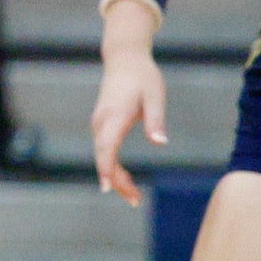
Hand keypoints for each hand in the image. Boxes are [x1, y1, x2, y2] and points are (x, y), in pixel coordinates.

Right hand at [89, 7, 168, 205]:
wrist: (125, 59)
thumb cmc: (143, 77)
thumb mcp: (155, 96)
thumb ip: (156, 120)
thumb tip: (160, 143)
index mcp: (115, 115)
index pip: (106, 147)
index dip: (107, 169)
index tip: (108, 189)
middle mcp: (102, 121)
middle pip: (104, 157)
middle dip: (117, 181)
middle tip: (136, 201)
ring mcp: (100, 123)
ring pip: (103, 155)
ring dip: (116, 176)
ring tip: (135, 195)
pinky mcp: (102, 124)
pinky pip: (104, 150)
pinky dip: (112, 166)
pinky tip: (125, 177)